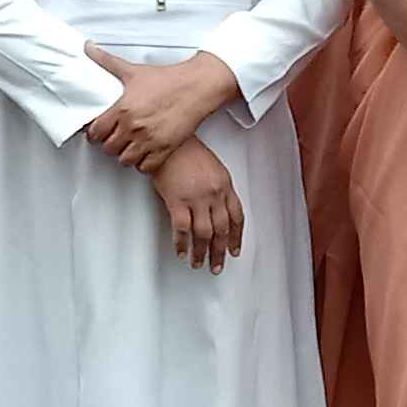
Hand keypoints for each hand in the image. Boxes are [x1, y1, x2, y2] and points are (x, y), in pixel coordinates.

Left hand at [86, 48, 239, 173]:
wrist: (197, 87)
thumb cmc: (168, 79)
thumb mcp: (133, 70)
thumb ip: (106, 61)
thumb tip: (89, 48)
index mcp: (124, 109)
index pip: (96, 132)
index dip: (95, 133)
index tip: (100, 131)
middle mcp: (134, 127)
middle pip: (109, 148)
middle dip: (110, 143)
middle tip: (116, 137)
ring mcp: (150, 140)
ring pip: (125, 160)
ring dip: (126, 154)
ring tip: (130, 145)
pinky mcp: (165, 149)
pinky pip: (146, 167)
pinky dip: (143, 163)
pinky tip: (145, 152)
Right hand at [153, 137, 243, 268]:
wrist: (170, 141)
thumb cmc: (186, 150)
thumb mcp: (212, 167)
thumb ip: (216, 188)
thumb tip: (214, 208)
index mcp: (225, 185)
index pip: (236, 217)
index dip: (236, 237)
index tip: (234, 249)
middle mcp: (215, 194)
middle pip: (222, 230)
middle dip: (220, 251)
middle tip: (217, 264)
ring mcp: (197, 199)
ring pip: (204, 234)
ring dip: (202, 252)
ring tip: (198, 263)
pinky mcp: (178, 201)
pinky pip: (183, 229)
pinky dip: (182, 244)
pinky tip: (182, 252)